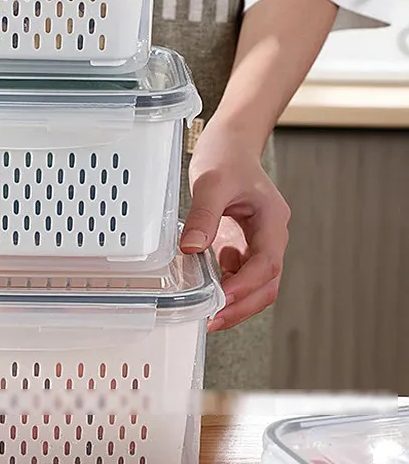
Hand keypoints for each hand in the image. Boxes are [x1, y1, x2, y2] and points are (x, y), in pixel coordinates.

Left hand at [180, 123, 289, 331]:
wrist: (231, 142)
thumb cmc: (226, 156)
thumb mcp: (210, 182)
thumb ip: (203, 215)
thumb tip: (191, 249)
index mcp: (272, 221)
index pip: (267, 263)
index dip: (246, 286)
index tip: (223, 299)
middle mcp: (269, 235)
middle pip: (267, 282)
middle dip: (242, 305)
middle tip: (213, 321)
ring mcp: (256, 241)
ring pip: (256, 282)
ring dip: (235, 300)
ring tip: (208, 313)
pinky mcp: (241, 242)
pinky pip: (239, 272)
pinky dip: (225, 285)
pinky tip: (206, 289)